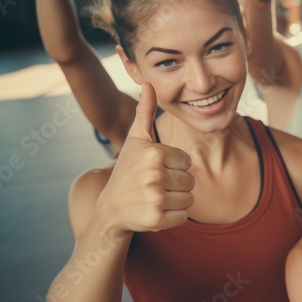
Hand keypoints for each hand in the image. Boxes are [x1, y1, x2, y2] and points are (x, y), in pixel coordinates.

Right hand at [97, 84, 194, 234]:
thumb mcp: (136, 140)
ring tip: (155, 197)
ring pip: (190, 199)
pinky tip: (155, 210)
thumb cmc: (128, 170)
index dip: (174, 166)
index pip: (187, 161)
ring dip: (176, 200)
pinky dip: (173, 216)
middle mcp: (155, 175)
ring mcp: (155, 198)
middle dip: (176, 184)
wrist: (110, 208)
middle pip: (190, 180)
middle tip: (154, 185)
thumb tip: (148, 83)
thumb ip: (145, 111)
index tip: (155, 169)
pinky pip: (184, 216)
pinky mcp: (157, 219)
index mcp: (154, 153)